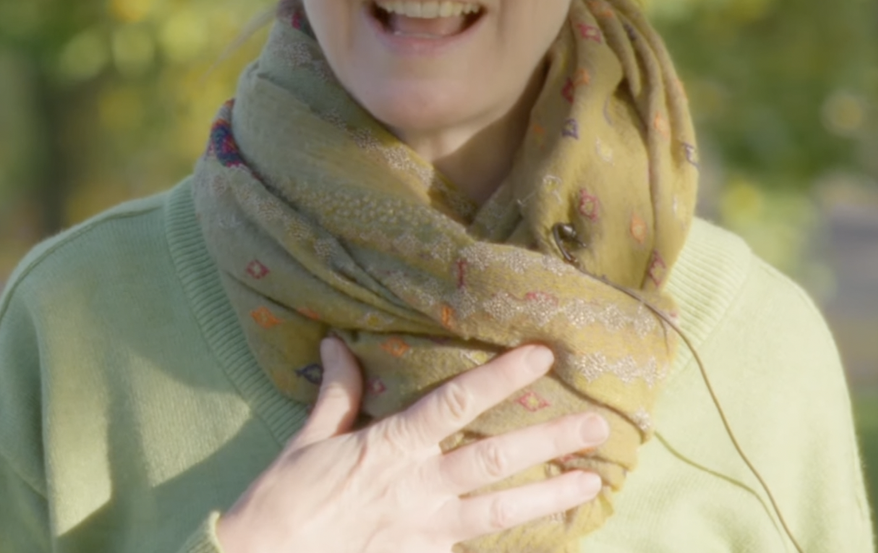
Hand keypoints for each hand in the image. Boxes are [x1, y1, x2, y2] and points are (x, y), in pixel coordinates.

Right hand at [212, 338, 607, 552]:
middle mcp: (417, 489)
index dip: (500, 378)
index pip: (454, 404)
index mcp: (389, 449)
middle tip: (597, 425)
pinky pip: (475, 545)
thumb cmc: (281, 502)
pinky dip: (511, 538)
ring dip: (550, 495)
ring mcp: (425, 529)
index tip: (540, 355)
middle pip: (494, 459)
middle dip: (549, 441)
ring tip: (592, 481)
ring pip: (500, 510)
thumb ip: (337, 395)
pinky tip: (543, 532)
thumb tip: (338, 345)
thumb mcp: (307, 441)